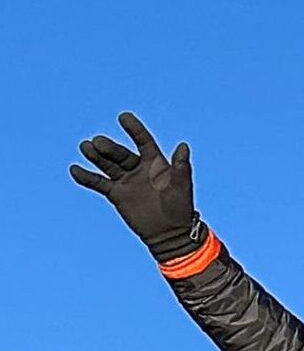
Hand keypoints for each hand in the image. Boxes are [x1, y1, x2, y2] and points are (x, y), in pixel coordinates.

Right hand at [70, 112, 204, 260]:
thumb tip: (183, 145)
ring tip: (85, 146)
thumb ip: (181, 167)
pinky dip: (86, 177)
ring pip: (107, 165)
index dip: (134, 129)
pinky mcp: (116, 194)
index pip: (143, 141)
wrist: (170, 233)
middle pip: (120, 154)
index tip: (123, 116)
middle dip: (109, 148)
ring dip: (96, 156)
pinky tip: (74, 169)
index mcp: (156, 163)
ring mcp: (126, 181)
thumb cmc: (180, 208)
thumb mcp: (182, 186)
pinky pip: (98, 183)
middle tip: (98, 142)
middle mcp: (138, 169)